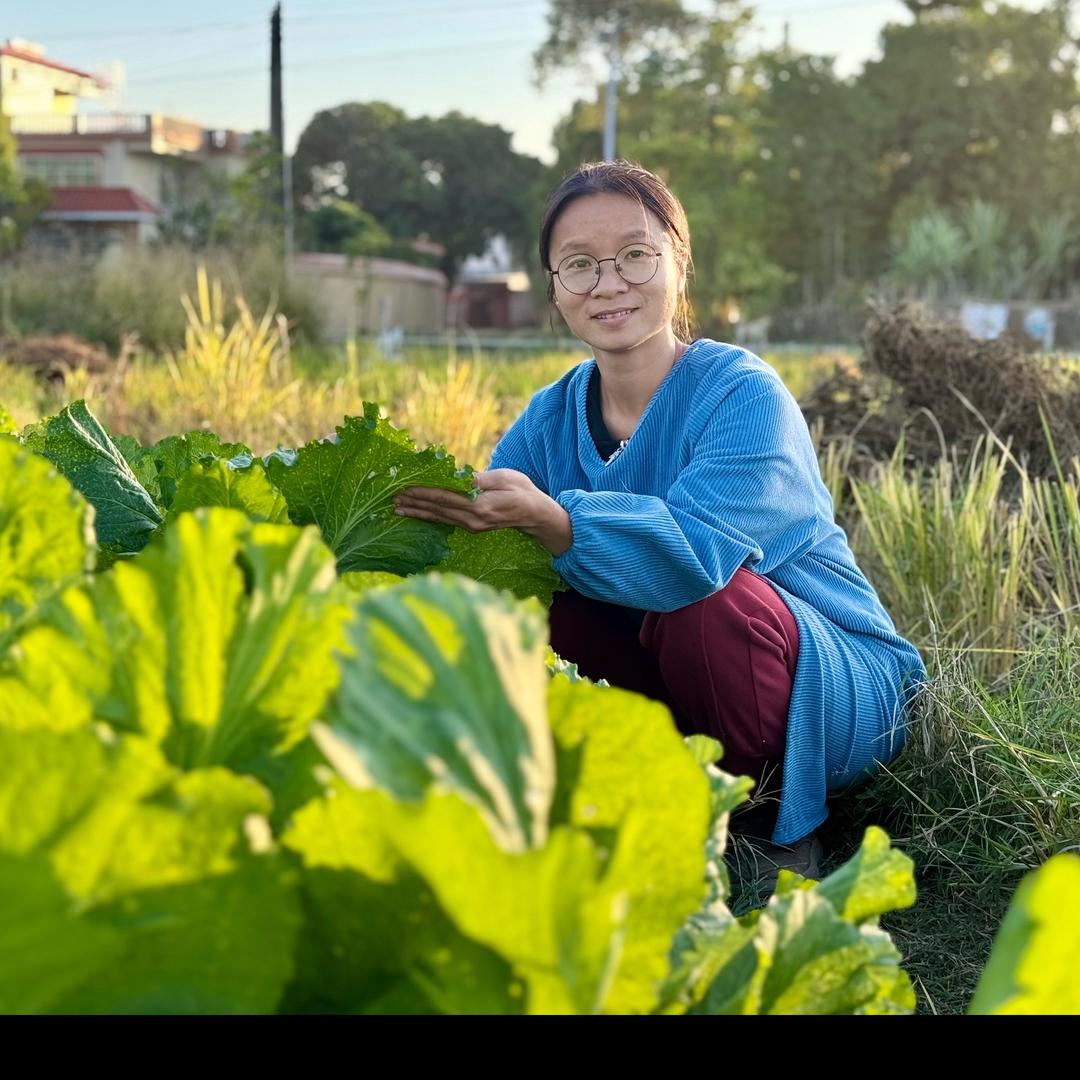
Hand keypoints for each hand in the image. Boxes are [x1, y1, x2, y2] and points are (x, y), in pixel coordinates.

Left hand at [394, 468, 572, 555]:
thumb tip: (458, 478)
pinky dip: (429, 516)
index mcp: (480, 506)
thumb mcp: (505, 478)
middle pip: (437, 510)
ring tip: (397, 509)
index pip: (445, 498)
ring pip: (438, 518)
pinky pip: (445, 521)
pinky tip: (417, 514)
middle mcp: (472, 520)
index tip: (406, 488)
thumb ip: (480, 480)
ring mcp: (471, 526)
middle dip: (414, 504)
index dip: (424, 492)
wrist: (535, 515)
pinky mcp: (471, 527)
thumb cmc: (523, 492)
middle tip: (392, 499)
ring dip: (417, 512)